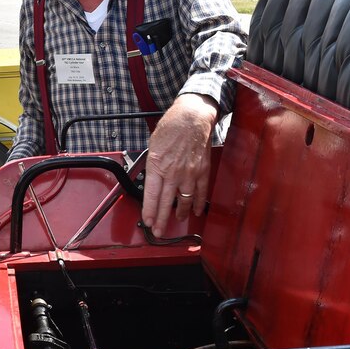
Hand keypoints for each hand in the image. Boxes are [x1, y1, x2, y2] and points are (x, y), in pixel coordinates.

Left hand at [141, 94, 217, 236]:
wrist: (192, 117)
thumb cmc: (171, 127)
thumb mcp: (152, 146)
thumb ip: (152, 165)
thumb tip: (151, 180)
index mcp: (157, 165)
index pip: (151, 195)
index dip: (149, 211)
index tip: (147, 221)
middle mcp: (173, 172)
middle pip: (166, 202)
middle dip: (161, 220)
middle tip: (158, 231)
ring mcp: (189, 173)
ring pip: (184, 200)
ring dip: (179, 213)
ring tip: (175, 221)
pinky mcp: (202, 171)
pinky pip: (200, 192)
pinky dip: (198, 203)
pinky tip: (195, 211)